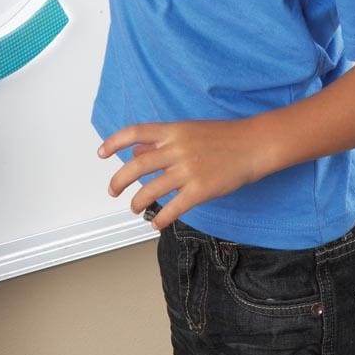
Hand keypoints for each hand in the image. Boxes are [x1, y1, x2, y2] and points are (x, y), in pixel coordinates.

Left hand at [98, 118, 270, 230]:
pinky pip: (174, 207)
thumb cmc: (222, 136)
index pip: (135, 132)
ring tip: (133, 208)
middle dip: (119, 179)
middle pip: (138, 165)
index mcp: (173, 130)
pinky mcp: (201, 189)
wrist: (253, 144)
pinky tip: (156, 223)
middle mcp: (177, 148)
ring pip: (152, 189)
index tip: (101, 153)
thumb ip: (161, 141)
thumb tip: (135, 152)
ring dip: (138, 202)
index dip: (114, 142)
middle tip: (112, 191)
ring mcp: (188, 169)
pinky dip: (162, 218)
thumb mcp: (188, 130)